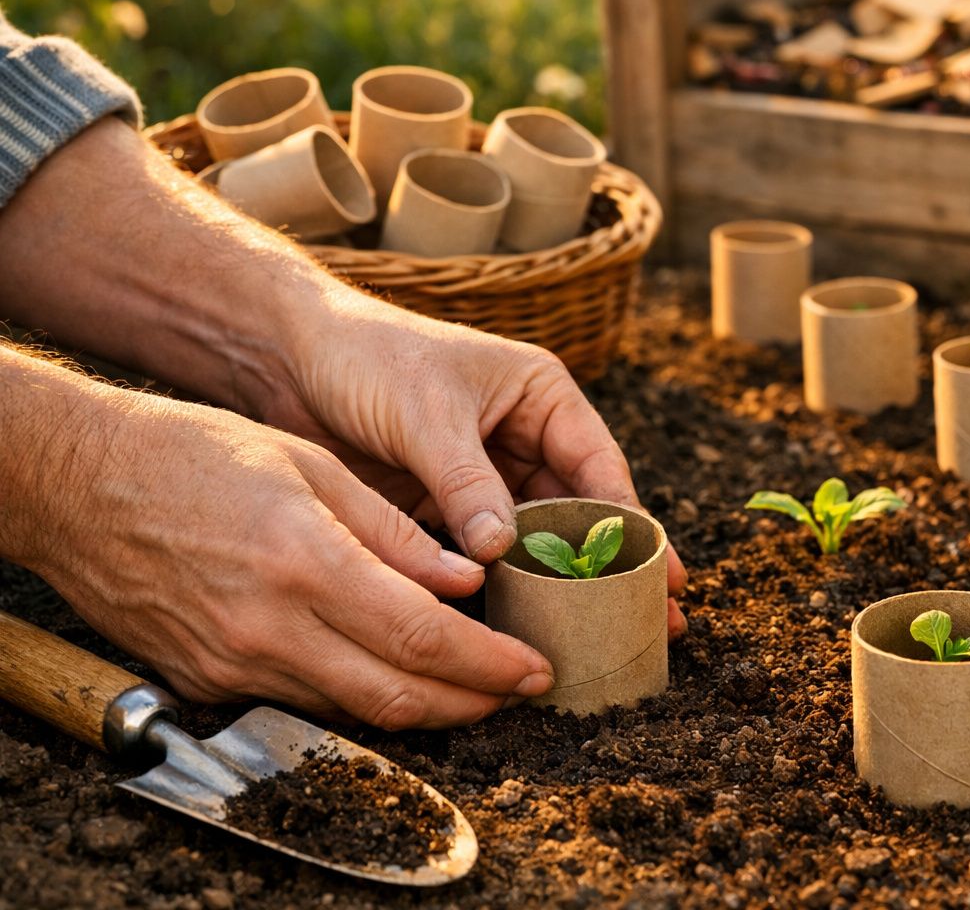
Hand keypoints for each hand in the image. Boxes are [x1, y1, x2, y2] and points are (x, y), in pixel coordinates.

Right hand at [26, 384, 554, 727]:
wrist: (77, 484)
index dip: (489, 664)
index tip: (533, 668)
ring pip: (353, 711)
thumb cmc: (193, 454)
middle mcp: (268, 628)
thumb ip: (393, 530)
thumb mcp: (309, 464)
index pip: (422, 637)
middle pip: (397, 696)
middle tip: (521, 690)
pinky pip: (304, 701)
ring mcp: (232, 663)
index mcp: (304, 563)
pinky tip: (392, 670)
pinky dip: (359, 693)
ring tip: (473, 684)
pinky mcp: (205, 679)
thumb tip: (467, 577)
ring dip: (423, 706)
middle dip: (474, 702)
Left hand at [264, 294, 687, 637]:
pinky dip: (503, 587)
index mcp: (541, 396)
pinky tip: (525, 627)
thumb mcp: (427, 415)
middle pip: (580, 512)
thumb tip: (505, 550)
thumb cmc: (367, 357)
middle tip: (653, 619)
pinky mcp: (445, 505)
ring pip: (537, 539)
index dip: (632, 525)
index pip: (600, 468)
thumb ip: (468, 483)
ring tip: (599, 636)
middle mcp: (524, 435)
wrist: (286, 356)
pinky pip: (485, 553)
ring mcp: (486, 475)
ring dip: (561, 585)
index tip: (659, 574)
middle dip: (611, 567)